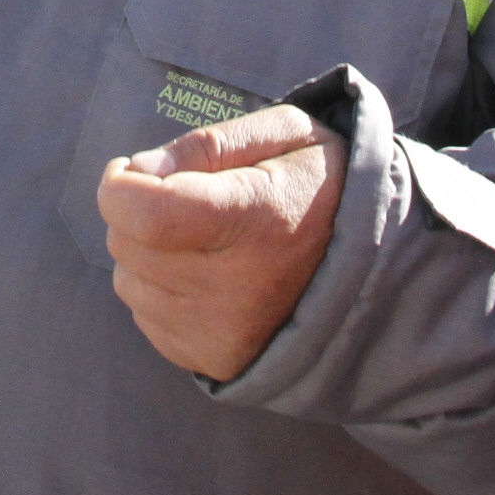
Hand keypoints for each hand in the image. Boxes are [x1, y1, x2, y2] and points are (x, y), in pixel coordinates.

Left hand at [96, 104, 345, 380]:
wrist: (374, 269)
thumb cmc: (323, 187)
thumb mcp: (286, 135)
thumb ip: (209, 143)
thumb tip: (139, 170)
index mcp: (255, 221)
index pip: (145, 214)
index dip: (119, 186)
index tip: (133, 170)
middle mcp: (236, 287)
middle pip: (128, 244)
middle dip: (136, 210)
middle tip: (182, 197)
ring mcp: (222, 332)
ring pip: (129, 280)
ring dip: (147, 251)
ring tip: (202, 238)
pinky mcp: (213, 359)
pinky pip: (145, 316)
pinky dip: (160, 289)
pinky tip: (206, 272)